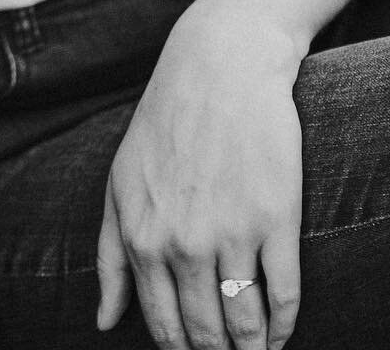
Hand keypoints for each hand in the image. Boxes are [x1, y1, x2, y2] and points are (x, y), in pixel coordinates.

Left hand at [96, 0, 302, 349]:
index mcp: (141, 238)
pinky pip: (285, 298)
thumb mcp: (119, 185)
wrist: (219, 68)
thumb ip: (109, 256)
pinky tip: (281, 332)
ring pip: (247, 325)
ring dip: (253, 347)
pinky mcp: (275, 220)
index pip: (164, 327)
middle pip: (206, 334)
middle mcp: (182, 243)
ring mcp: (230, 233)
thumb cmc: (164, 126)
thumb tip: (103, 322)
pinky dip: (286, 326)